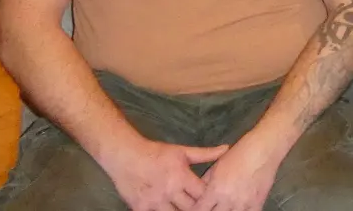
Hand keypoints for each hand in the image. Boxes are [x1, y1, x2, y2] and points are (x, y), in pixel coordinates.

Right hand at [101, 137, 227, 210]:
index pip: (203, 194)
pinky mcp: (140, 208)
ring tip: (185, 208)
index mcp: (182, 177)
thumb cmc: (156, 153)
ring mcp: (154, 202)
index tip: (215, 197)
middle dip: (198, 208)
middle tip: (204, 206)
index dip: (210, 197)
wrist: (125, 155)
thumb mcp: (182, 151)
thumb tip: (226, 149)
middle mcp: (169, 191)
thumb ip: (205, 154)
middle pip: (191, 209)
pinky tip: (168, 210)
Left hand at [192, 136, 283, 210]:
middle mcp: (228, 200)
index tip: (199, 208)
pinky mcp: (257, 202)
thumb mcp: (217, 166)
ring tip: (227, 207)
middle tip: (214, 207)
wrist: (263, 149)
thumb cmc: (239, 153)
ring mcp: (244, 203)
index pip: (200, 210)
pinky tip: (240, 208)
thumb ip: (206, 183)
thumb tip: (200, 194)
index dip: (197, 210)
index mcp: (215, 190)